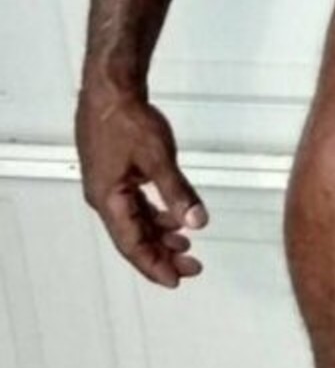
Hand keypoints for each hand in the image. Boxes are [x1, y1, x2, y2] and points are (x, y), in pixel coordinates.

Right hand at [75, 85, 207, 286]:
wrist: (110, 88)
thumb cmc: (125, 117)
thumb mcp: (159, 158)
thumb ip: (178, 193)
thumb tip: (197, 221)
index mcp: (108, 199)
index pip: (132, 245)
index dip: (154, 265)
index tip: (176, 280)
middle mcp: (104, 197)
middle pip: (133, 237)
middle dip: (162, 255)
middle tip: (191, 266)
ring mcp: (107, 185)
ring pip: (135, 221)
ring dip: (160, 235)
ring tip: (186, 245)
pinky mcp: (114, 172)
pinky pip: (135, 204)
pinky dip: (154, 215)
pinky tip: (172, 218)